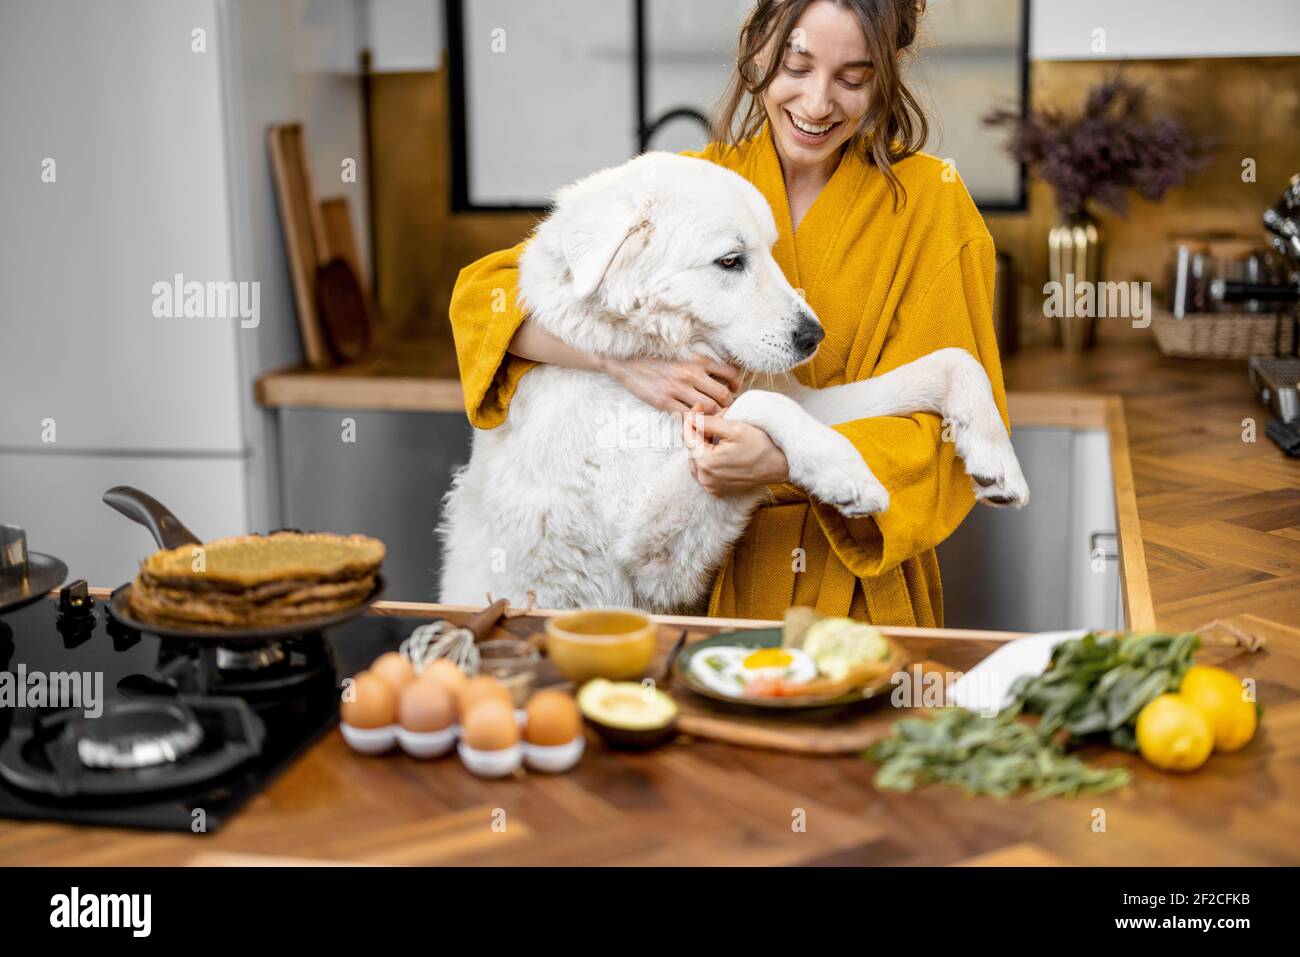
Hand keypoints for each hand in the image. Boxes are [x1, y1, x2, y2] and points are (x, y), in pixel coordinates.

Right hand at [602, 354, 739, 414]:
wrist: (626, 362)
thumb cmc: (656, 360)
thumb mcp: (682, 356)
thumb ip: (700, 365)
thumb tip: (719, 376)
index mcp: (697, 360)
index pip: (730, 373)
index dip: (736, 386)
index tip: (732, 392)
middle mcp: (691, 373)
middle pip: (724, 395)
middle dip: (727, 406)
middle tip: (722, 411)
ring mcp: (678, 388)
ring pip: (710, 409)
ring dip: (713, 417)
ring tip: (711, 420)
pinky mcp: (665, 402)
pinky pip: (688, 417)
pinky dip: (695, 422)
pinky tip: (694, 423)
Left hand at [684, 409, 790, 496]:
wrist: (778, 466)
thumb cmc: (760, 446)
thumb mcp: (733, 428)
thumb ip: (707, 422)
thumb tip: (689, 417)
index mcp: (706, 462)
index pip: (687, 436)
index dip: (691, 418)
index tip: (699, 406)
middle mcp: (705, 478)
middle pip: (691, 448)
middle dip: (700, 430)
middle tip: (716, 417)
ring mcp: (711, 487)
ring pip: (696, 459)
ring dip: (702, 444)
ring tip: (718, 432)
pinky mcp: (717, 490)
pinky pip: (704, 471)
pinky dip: (707, 458)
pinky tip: (719, 448)